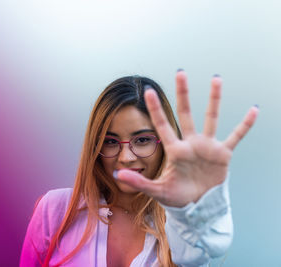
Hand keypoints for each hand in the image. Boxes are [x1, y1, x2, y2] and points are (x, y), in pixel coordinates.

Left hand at [116, 71, 258, 206]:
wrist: (198, 206)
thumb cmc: (176, 197)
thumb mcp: (157, 191)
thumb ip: (139, 182)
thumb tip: (118, 175)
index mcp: (174, 151)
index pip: (162, 125)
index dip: (155, 109)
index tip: (148, 91)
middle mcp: (190, 144)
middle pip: (186, 113)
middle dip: (182, 94)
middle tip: (180, 73)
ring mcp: (207, 147)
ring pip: (211, 118)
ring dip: (214, 99)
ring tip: (215, 79)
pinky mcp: (222, 154)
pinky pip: (235, 136)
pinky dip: (244, 125)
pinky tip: (253, 110)